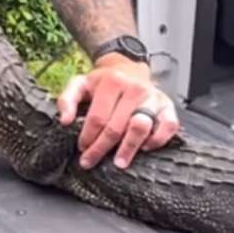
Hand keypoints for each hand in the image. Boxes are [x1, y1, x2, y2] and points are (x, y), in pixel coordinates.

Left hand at [58, 54, 179, 169]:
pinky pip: (169, 126)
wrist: (129, 70)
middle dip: (101, 148)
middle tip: (91, 161)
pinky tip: (144, 148)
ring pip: (141, 127)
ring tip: (119, 162)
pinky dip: (158, 139)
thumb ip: (67, 100)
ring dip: (129, 148)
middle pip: (117, 127)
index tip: (81, 148)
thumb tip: (64, 121)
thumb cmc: (103, 81)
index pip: (98, 117)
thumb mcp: (80, 84)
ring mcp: (154, 98)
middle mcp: (135, 89)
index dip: (88, 136)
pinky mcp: (167, 106)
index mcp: (112, 82)